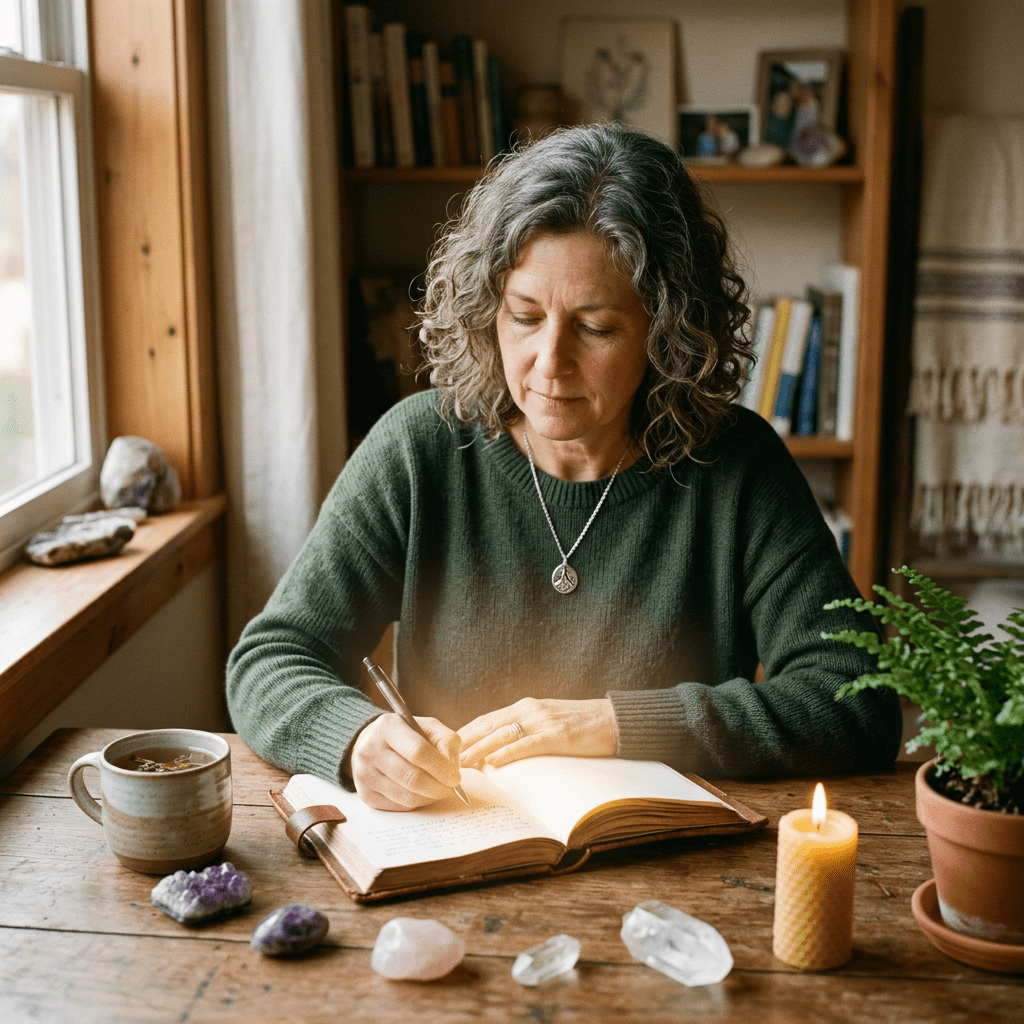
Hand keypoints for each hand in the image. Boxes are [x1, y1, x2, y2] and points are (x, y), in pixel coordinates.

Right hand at [350, 713, 462, 810]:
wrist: (371, 743)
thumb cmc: (405, 735)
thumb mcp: (427, 726)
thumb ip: (445, 740)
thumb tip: (452, 767)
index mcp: (388, 727)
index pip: (418, 752)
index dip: (441, 768)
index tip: (455, 777)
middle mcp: (371, 750)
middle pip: (412, 778)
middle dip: (438, 787)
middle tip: (450, 788)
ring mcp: (364, 773)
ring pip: (406, 796)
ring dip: (429, 797)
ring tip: (438, 790)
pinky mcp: (365, 794)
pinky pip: (399, 806)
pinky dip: (416, 803)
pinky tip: (422, 793)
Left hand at [458, 697, 617, 768]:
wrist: (613, 719)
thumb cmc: (580, 724)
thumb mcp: (547, 719)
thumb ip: (525, 728)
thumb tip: (500, 748)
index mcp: (525, 706)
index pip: (486, 719)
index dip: (465, 733)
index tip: (446, 748)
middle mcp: (529, 710)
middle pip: (487, 726)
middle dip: (464, 743)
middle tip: (444, 759)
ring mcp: (542, 721)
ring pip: (501, 735)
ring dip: (478, 750)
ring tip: (460, 765)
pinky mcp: (557, 735)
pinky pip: (526, 744)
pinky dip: (507, 753)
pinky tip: (493, 763)